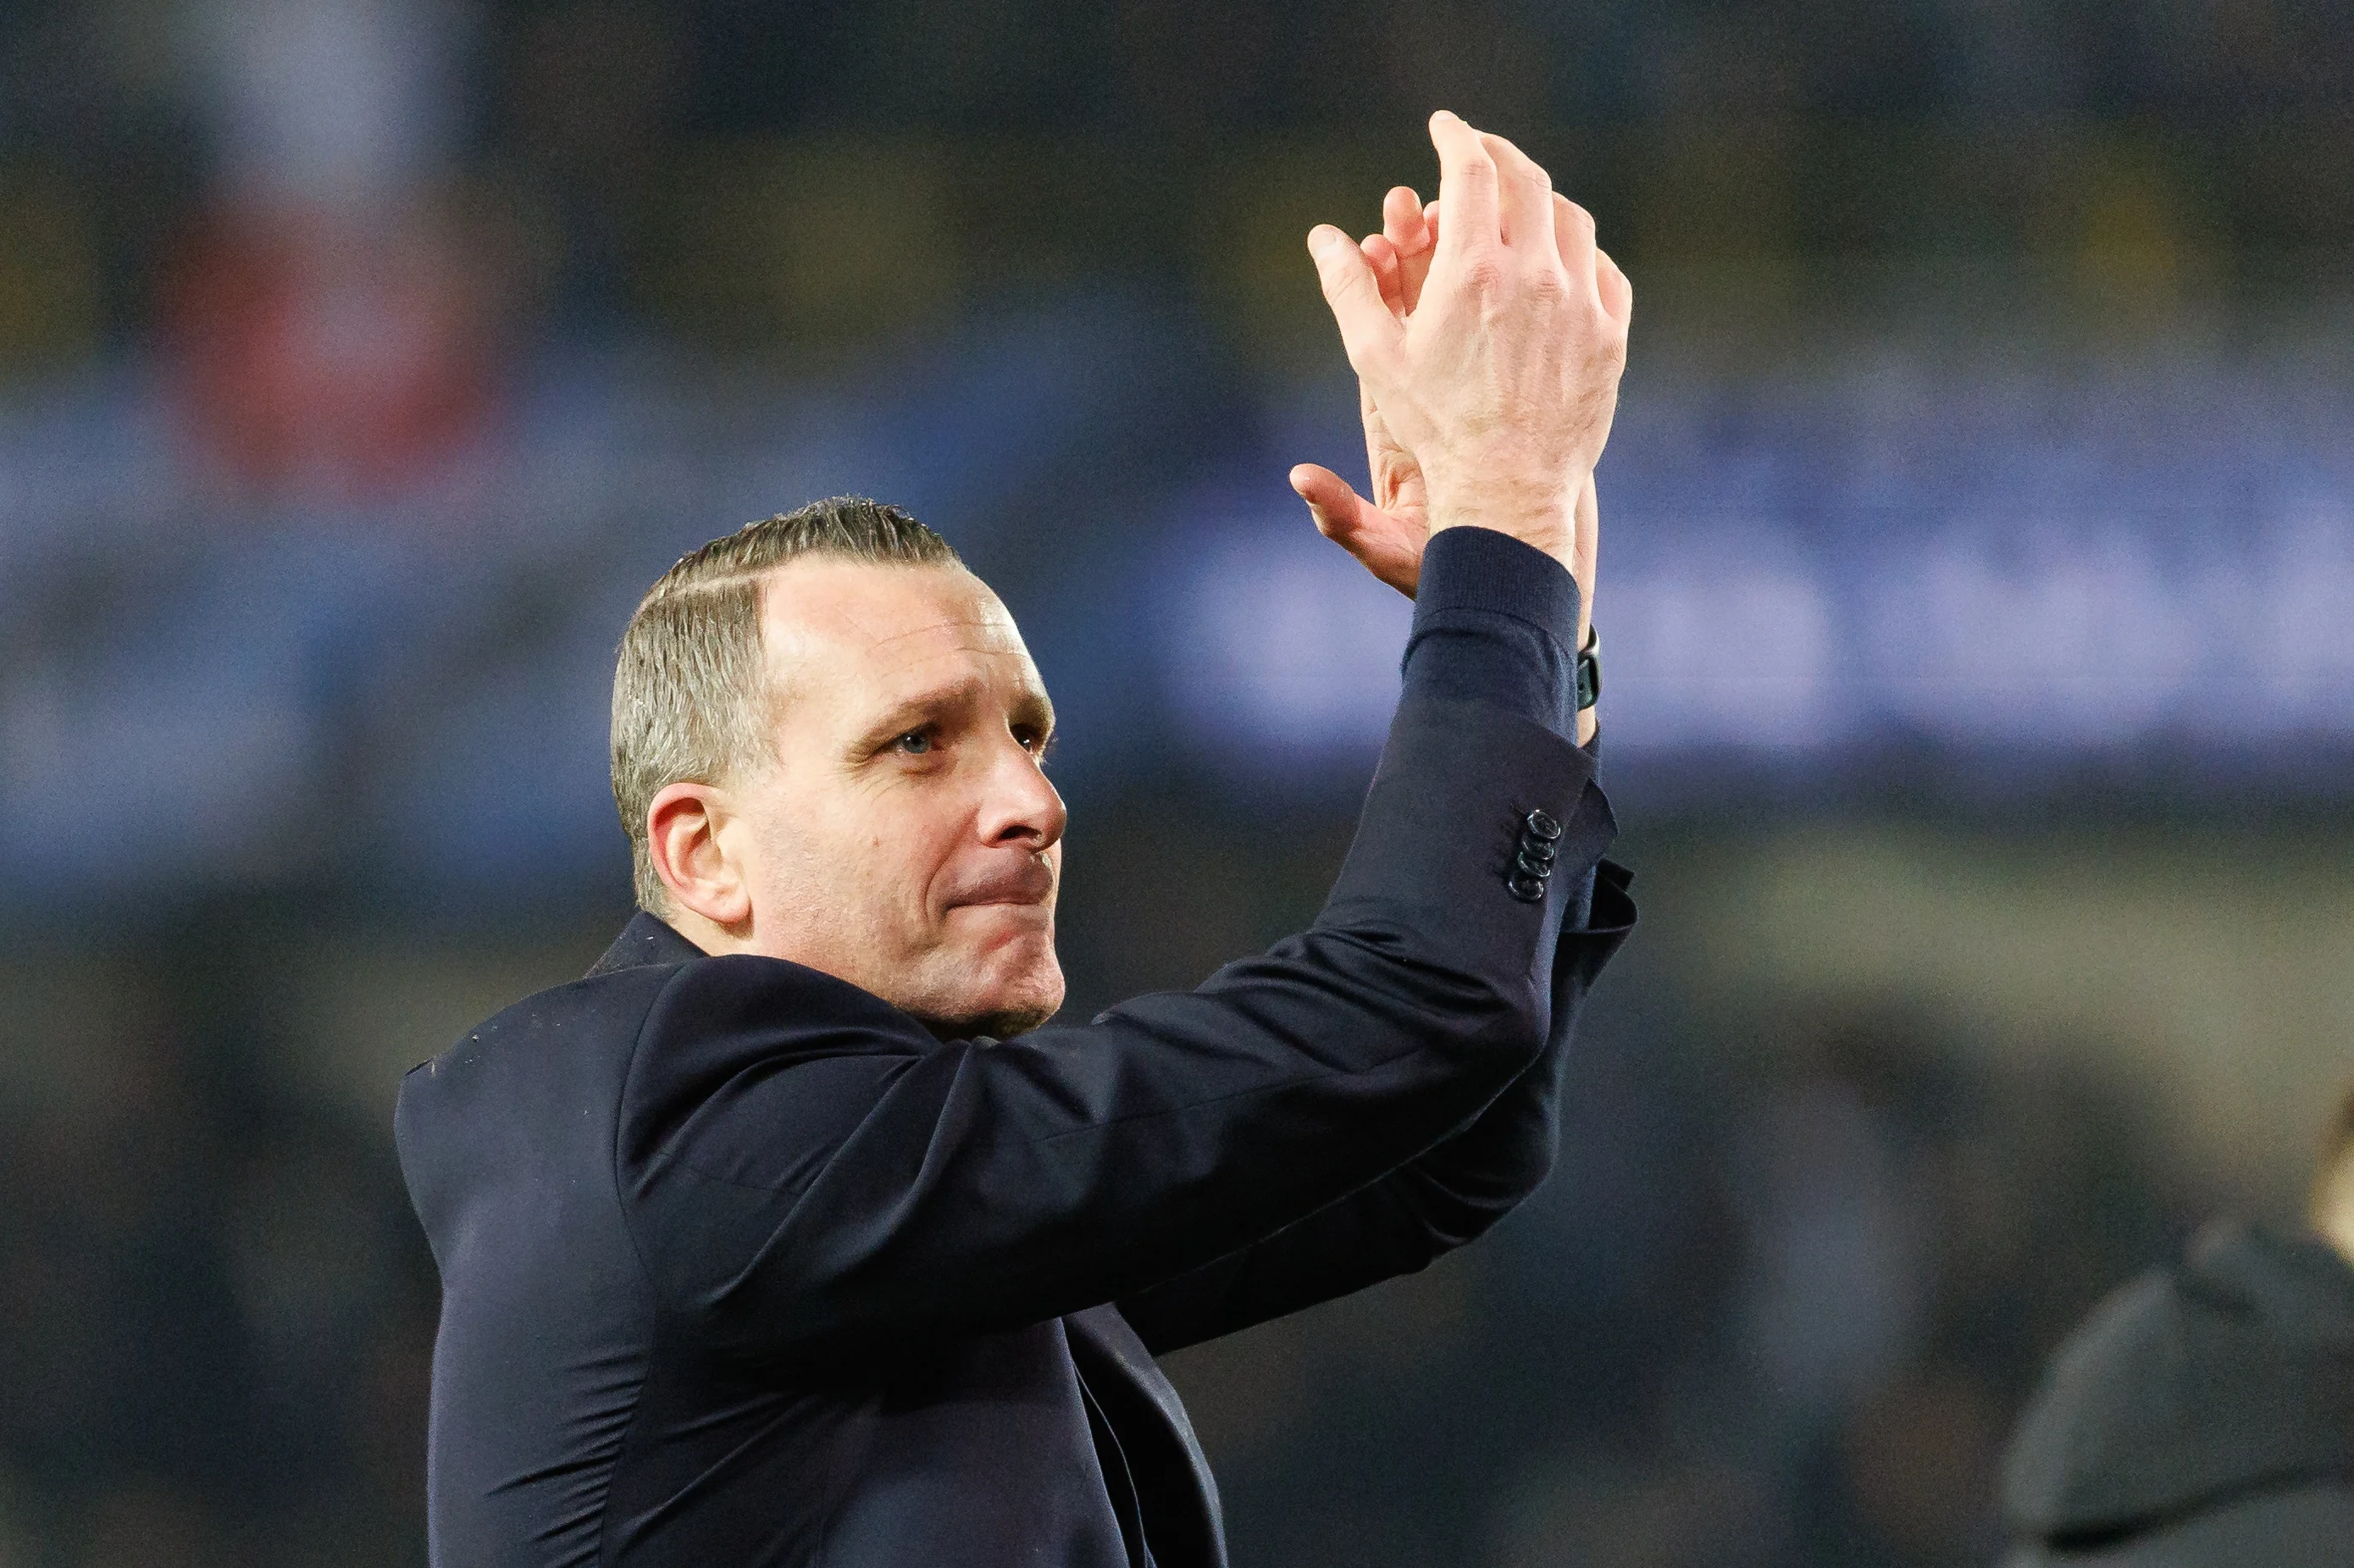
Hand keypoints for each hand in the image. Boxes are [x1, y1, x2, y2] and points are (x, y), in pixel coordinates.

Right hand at [1296, 113, 1630, 582]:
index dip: (1456, 137)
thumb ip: (1350, 289)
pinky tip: (1560, 260)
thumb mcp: (1377, 358)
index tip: (1444, 126)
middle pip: (1528, 180)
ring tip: (1520, 202)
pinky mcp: (1609, 336)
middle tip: (1480, 150)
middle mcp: (1535, 276)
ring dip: (1543, 200)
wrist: (1507, 490)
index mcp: (1473, 271)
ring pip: (1572, 220)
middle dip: (1499, 154)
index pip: (1472, 170)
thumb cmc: (1433, 428)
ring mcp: (1581, 304)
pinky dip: (1579, 253)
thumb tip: (1323, 238)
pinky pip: (1604, 271)